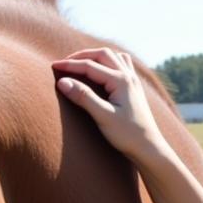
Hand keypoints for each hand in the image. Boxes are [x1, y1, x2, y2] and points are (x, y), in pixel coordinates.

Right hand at [53, 47, 170, 164]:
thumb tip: (63, 82)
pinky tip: (103, 69)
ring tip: (80, 63)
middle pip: (102, 54)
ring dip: (95, 56)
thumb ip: (84, 97)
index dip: (69, 66)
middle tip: (64, 63)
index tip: (53, 67)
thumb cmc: (128, 135)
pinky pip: (122, 64)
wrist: (149, 148)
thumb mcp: (103, 117)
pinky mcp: (134, 88)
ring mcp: (133, 81)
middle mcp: (128, 76)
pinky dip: (109, 61)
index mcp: (120, 80)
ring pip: (113, 57)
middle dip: (81, 56)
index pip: (89, 66)